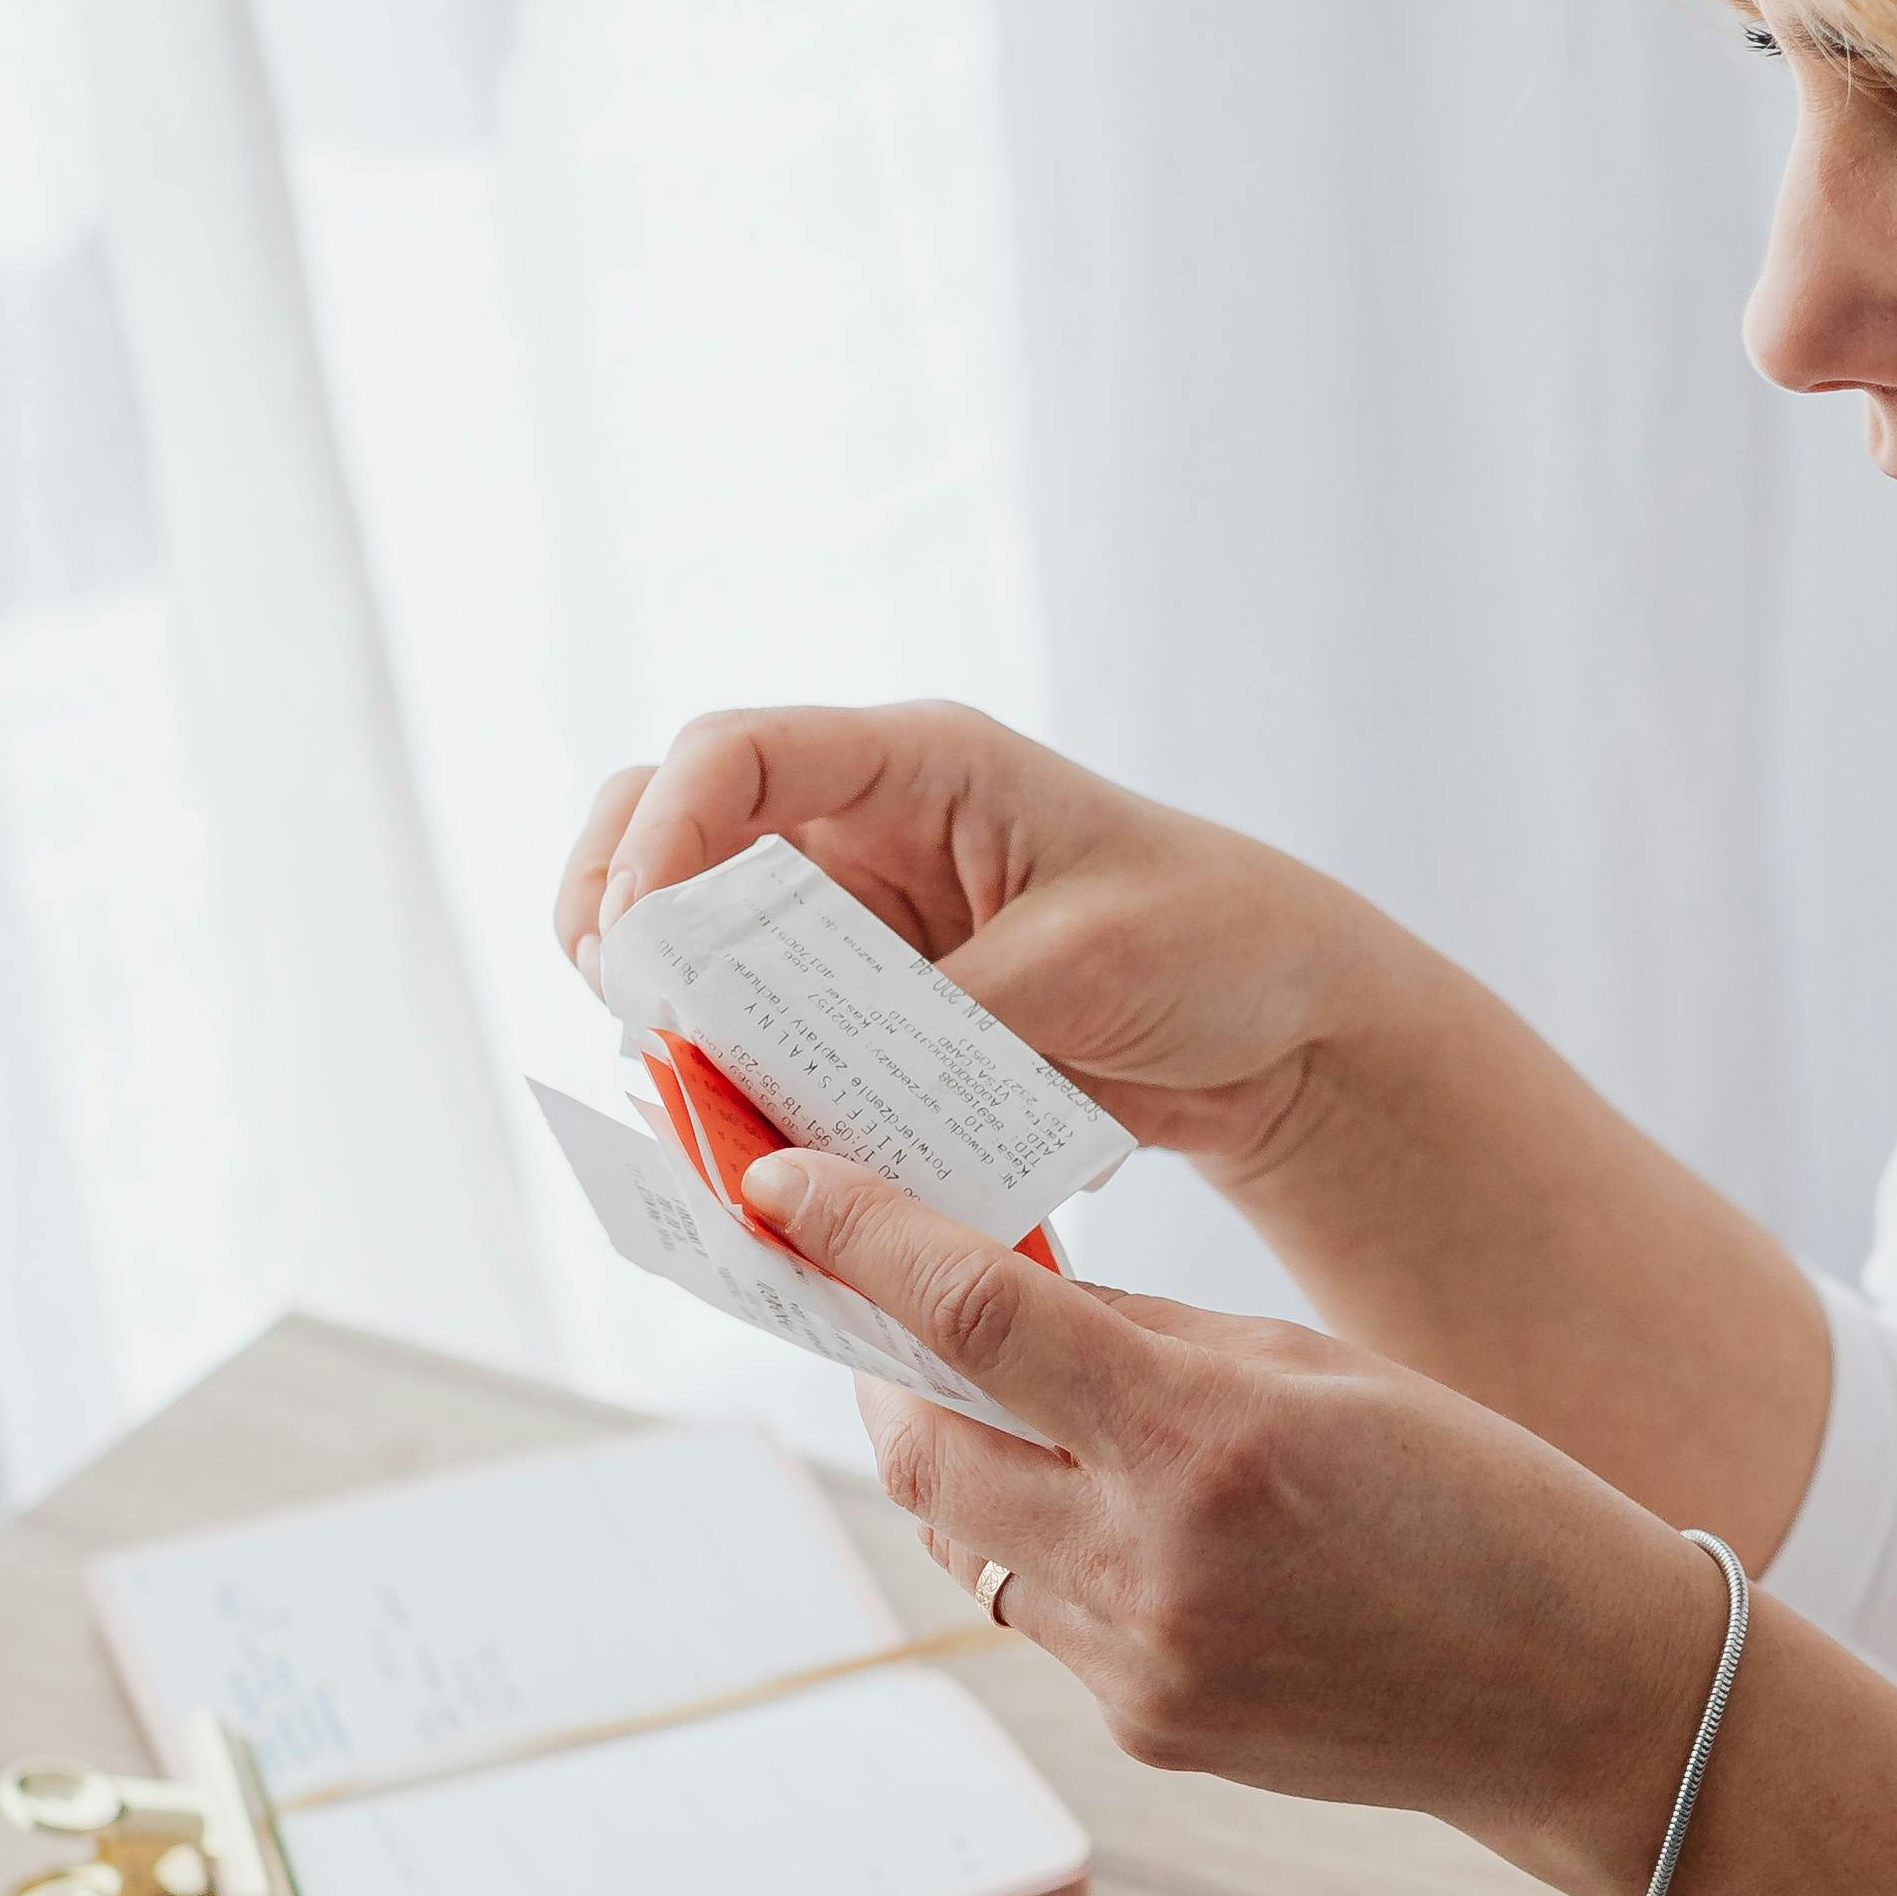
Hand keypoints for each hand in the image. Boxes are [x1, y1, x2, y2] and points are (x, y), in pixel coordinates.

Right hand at [552, 701, 1390, 1196]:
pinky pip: (757, 1030)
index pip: (732, 754)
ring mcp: (851, 920)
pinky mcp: (863, 1008)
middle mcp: (860, 828)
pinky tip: (736, 1141)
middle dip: (617, 921)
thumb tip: (806, 1088)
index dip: (659, 838)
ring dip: (666, 1014)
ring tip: (682, 1097)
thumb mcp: (1085, 968)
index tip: (638, 947)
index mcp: (916, 764)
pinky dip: (729, 1080)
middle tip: (638, 1028)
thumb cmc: (1213, 943)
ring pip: (692, 937)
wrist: (1279, 1025)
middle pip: (662, 828)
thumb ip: (943, 1013)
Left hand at [740, 1150, 1721, 1883]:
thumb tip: (1001, 1301)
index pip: (977, 1319)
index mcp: (1208, 1442)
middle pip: (921, 1446)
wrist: (1578, 1695)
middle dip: (880, 1363)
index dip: (859, 1241)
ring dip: (963, 1456)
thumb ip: (1148, 1335)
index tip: (779, 1190)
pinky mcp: (1145, 1730)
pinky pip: (1039, 1611)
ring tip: (1018, 1401)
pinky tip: (1120, 1509)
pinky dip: (1044, 1539)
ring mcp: (1139, 1666)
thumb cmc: (1479, 1497)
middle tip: (884, 1303)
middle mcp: (1151, 1565)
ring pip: (964, 1537)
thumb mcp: (1319, 1368)